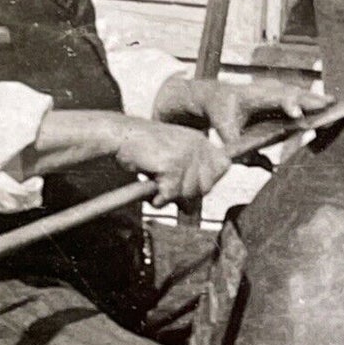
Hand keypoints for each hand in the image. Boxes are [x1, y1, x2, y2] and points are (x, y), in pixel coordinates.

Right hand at [114, 118, 231, 205]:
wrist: (120, 135)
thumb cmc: (142, 149)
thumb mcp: (171, 161)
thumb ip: (187, 180)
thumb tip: (191, 210)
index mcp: (201, 141)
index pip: (223, 166)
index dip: (207, 180)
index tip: (186, 180)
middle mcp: (198, 144)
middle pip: (206, 186)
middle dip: (184, 192)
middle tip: (165, 182)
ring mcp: (185, 154)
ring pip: (188, 193)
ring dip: (168, 194)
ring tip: (155, 179)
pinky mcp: (172, 164)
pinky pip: (170, 194)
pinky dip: (157, 196)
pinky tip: (149, 182)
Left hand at [154, 76, 331, 142]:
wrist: (216, 96)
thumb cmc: (221, 115)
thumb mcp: (225, 134)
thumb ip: (240, 150)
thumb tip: (262, 166)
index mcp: (251, 95)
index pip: (273, 98)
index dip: (287, 105)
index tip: (298, 114)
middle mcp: (266, 88)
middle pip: (292, 93)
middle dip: (310, 100)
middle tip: (330, 105)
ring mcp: (274, 88)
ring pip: (299, 93)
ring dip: (316, 99)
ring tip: (335, 105)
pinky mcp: (280, 93)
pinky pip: (299, 96)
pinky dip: (313, 101)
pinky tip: (328, 105)